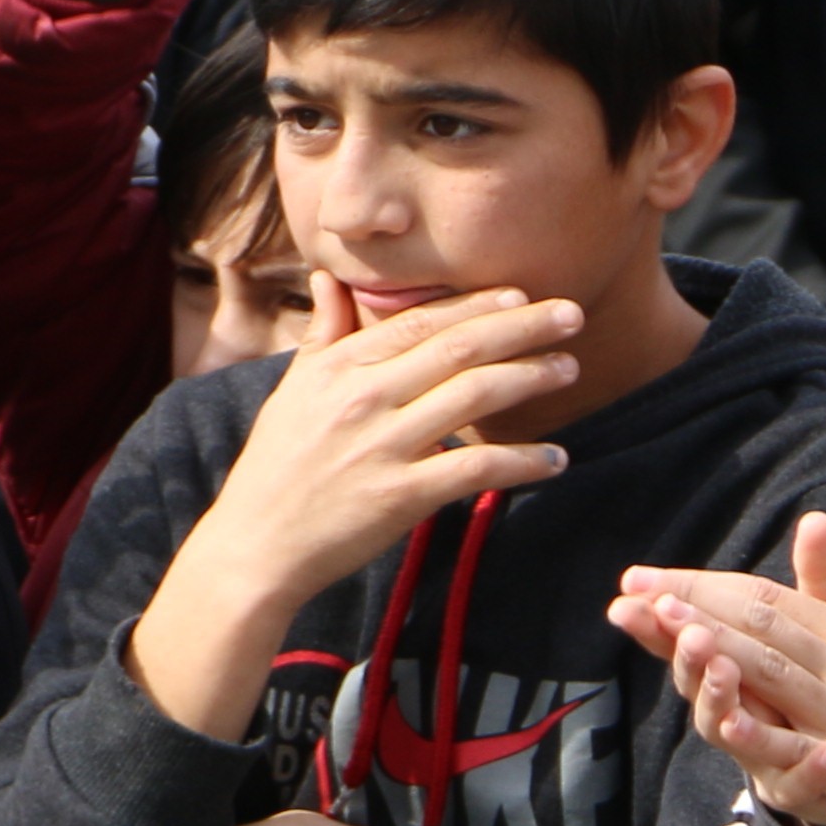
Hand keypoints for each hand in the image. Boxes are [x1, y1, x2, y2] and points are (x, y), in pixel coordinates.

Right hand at [126, 277, 580, 738]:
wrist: (254, 548)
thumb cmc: (274, 469)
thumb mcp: (290, 391)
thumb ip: (322, 334)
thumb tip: (330, 276)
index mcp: (338, 369)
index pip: (421, 322)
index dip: (478, 305)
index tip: (522, 294)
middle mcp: (362, 399)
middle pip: (459, 349)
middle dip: (523, 326)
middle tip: (571, 314)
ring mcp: (382, 446)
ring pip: (476, 396)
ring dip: (531, 378)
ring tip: (568, 369)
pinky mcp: (401, 496)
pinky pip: (477, 467)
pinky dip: (523, 461)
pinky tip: (555, 459)